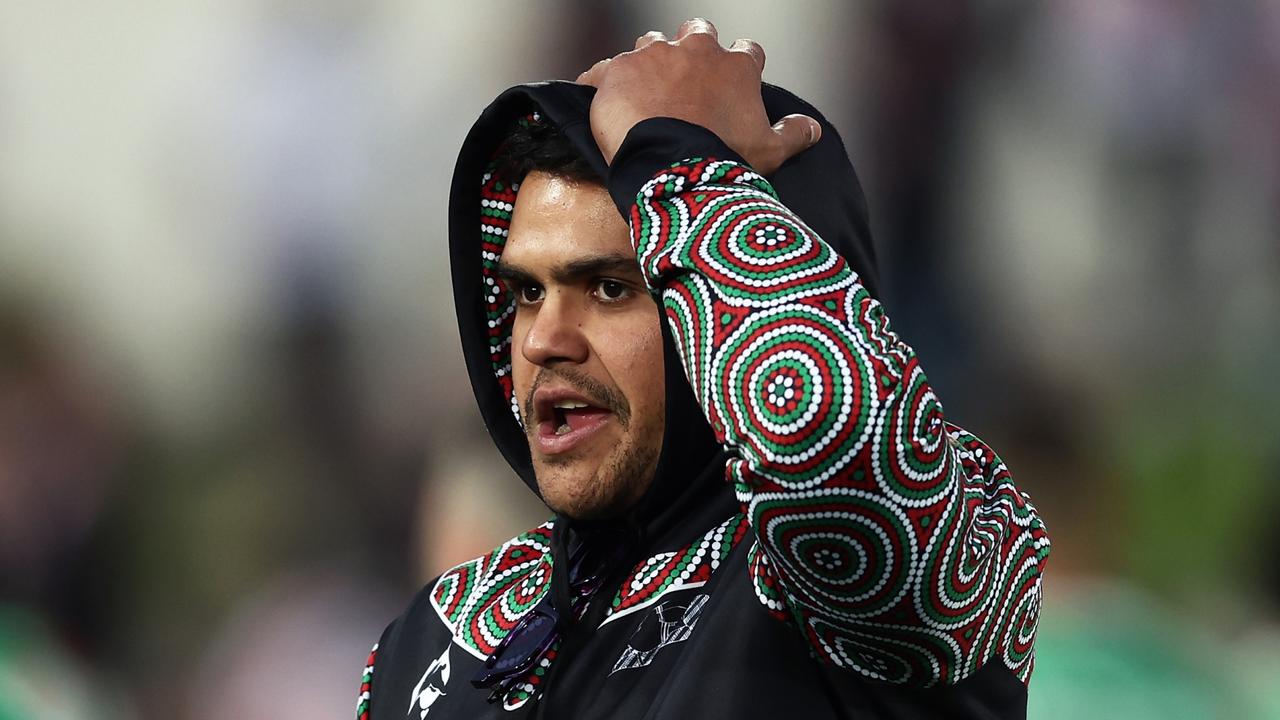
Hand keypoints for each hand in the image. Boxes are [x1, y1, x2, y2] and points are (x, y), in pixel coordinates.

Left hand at [576, 18, 821, 173]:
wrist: (673, 169)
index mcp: (736, 67)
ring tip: (643, 94)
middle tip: (685, 82)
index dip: (740, 66)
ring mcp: (652, 57)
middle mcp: (696, 50)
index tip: (732, 85)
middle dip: (692, 50)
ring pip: (650, 45)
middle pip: (697, 33)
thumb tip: (813, 127)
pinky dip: (604, 85)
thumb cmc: (725, 160)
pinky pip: (603, 71)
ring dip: (649, 64)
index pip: (746, 51)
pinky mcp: (616, 71)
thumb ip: (794, 133)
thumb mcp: (771, 151)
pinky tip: (604, 103)